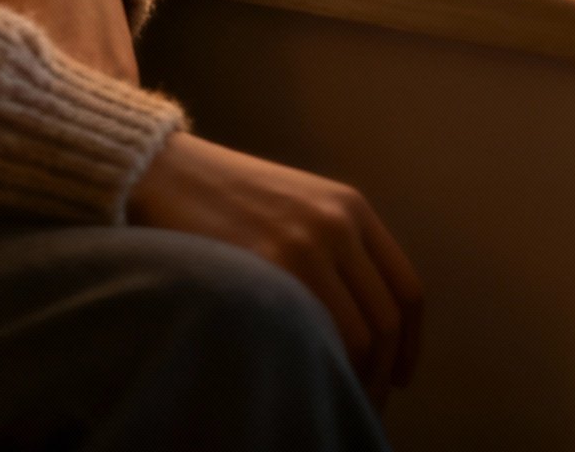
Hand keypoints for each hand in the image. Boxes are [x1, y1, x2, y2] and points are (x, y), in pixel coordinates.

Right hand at [127, 130, 423, 413]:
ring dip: (353, 381)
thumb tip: (369, 328)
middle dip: (381, 375)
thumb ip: (338, 249)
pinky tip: (302, 379)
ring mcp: (303, 247)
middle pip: (385, 322)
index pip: (407, 290)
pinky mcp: (267, 269)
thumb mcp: (300, 205)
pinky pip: (312, 337)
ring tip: (330, 398)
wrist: (165, 172)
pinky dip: (316, 368)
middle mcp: (336, 226)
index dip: (409, 344)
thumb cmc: (229, 196)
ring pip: (357, 340)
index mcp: (350, 207)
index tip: (399, 376)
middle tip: (362, 403)